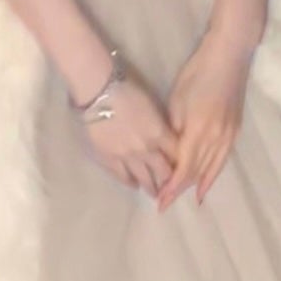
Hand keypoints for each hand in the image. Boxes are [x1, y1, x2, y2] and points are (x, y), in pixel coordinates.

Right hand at [81, 74, 182, 197]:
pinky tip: (133, 184)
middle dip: (169, 180)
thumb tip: (163, 133)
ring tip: (154, 192)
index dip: (180, 162)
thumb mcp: (151, 103)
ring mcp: (127, 157)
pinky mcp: (109, 159)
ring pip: (144, 179)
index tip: (182, 168)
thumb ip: (159, 123)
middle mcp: (147, 150)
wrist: (98, 91)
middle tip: (170, 186)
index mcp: (159, 133)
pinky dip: (129, 182)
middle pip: (163, 172)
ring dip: (151, 187)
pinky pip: (122, 177)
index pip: (176, 155)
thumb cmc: (126, 88)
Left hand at [157, 31, 253, 210]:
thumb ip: (174, 130)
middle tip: (164, 205)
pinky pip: (222, 161)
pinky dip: (213, 176)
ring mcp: (228, 136)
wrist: (229, 57)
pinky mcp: (235, 132)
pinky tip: (205, 186)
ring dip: (196, 186)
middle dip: (180, 190)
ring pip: (211, 169)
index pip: (183, 168)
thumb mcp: (178, 100)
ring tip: (184, 200)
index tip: (159, 200)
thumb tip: (169, 152)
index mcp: (199, 131)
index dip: (171, 186)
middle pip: (196, 171)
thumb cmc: (197, 74)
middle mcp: (216, 139)